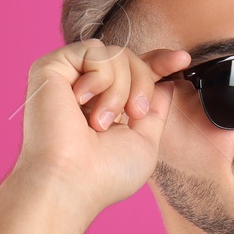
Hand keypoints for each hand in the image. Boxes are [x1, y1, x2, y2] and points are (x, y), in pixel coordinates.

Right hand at [12, 39, 191, 218]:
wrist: (70, 183)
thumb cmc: (104, 175)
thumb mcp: (144, 142)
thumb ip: (154, 111)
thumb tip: (165, 83)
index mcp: (102, 106)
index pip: (132, 72)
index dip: (158, 62)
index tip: (183, 60)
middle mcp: (83, 90)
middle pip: (129, 58)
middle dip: (143, 83)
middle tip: (133, 114)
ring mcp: (66, 78)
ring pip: (115, 54)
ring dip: (120, 89)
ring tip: (100, 122)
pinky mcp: (50, 68)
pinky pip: (94, 50)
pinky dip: (100, 78)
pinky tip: (80, 102)